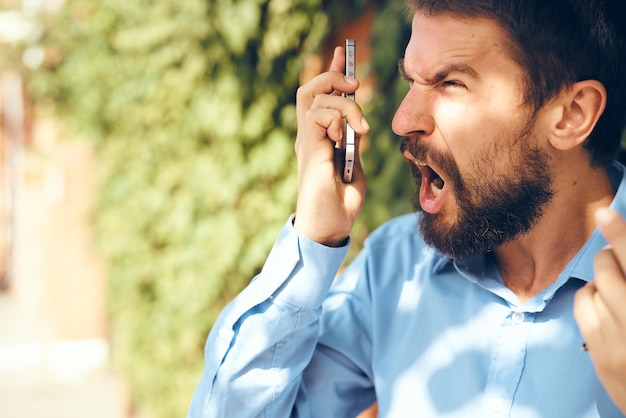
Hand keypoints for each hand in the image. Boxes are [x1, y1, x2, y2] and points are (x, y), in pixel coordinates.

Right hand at [293, 46, 369, 245]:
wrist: (328, 228)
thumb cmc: (340, 206)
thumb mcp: (354, 169)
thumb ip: (353, 146)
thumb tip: (357, 127)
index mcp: (320, 140)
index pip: (321, 99)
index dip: (331, 75)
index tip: (343, 56)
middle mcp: (310, 137)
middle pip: (310, 90)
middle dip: (332, 77)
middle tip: (355, 83)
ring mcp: (307, 141)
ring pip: (314, 97)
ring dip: (344, 103)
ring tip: (361, 126)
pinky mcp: (309, 148)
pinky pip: (318, 115)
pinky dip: (338, 116)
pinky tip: (349, 135)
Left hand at [574, 208, 625, 412]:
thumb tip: (619, 249)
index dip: (622, 235)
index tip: (603, 212)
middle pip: (612, 269)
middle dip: (612, 254)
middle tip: (615, 253)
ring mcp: (619, 340)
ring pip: (596, 286)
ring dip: (604, 280)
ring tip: (619, 291)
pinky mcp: (600, 353)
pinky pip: (583, 306)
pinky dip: (590, 296)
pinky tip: (603, 303)